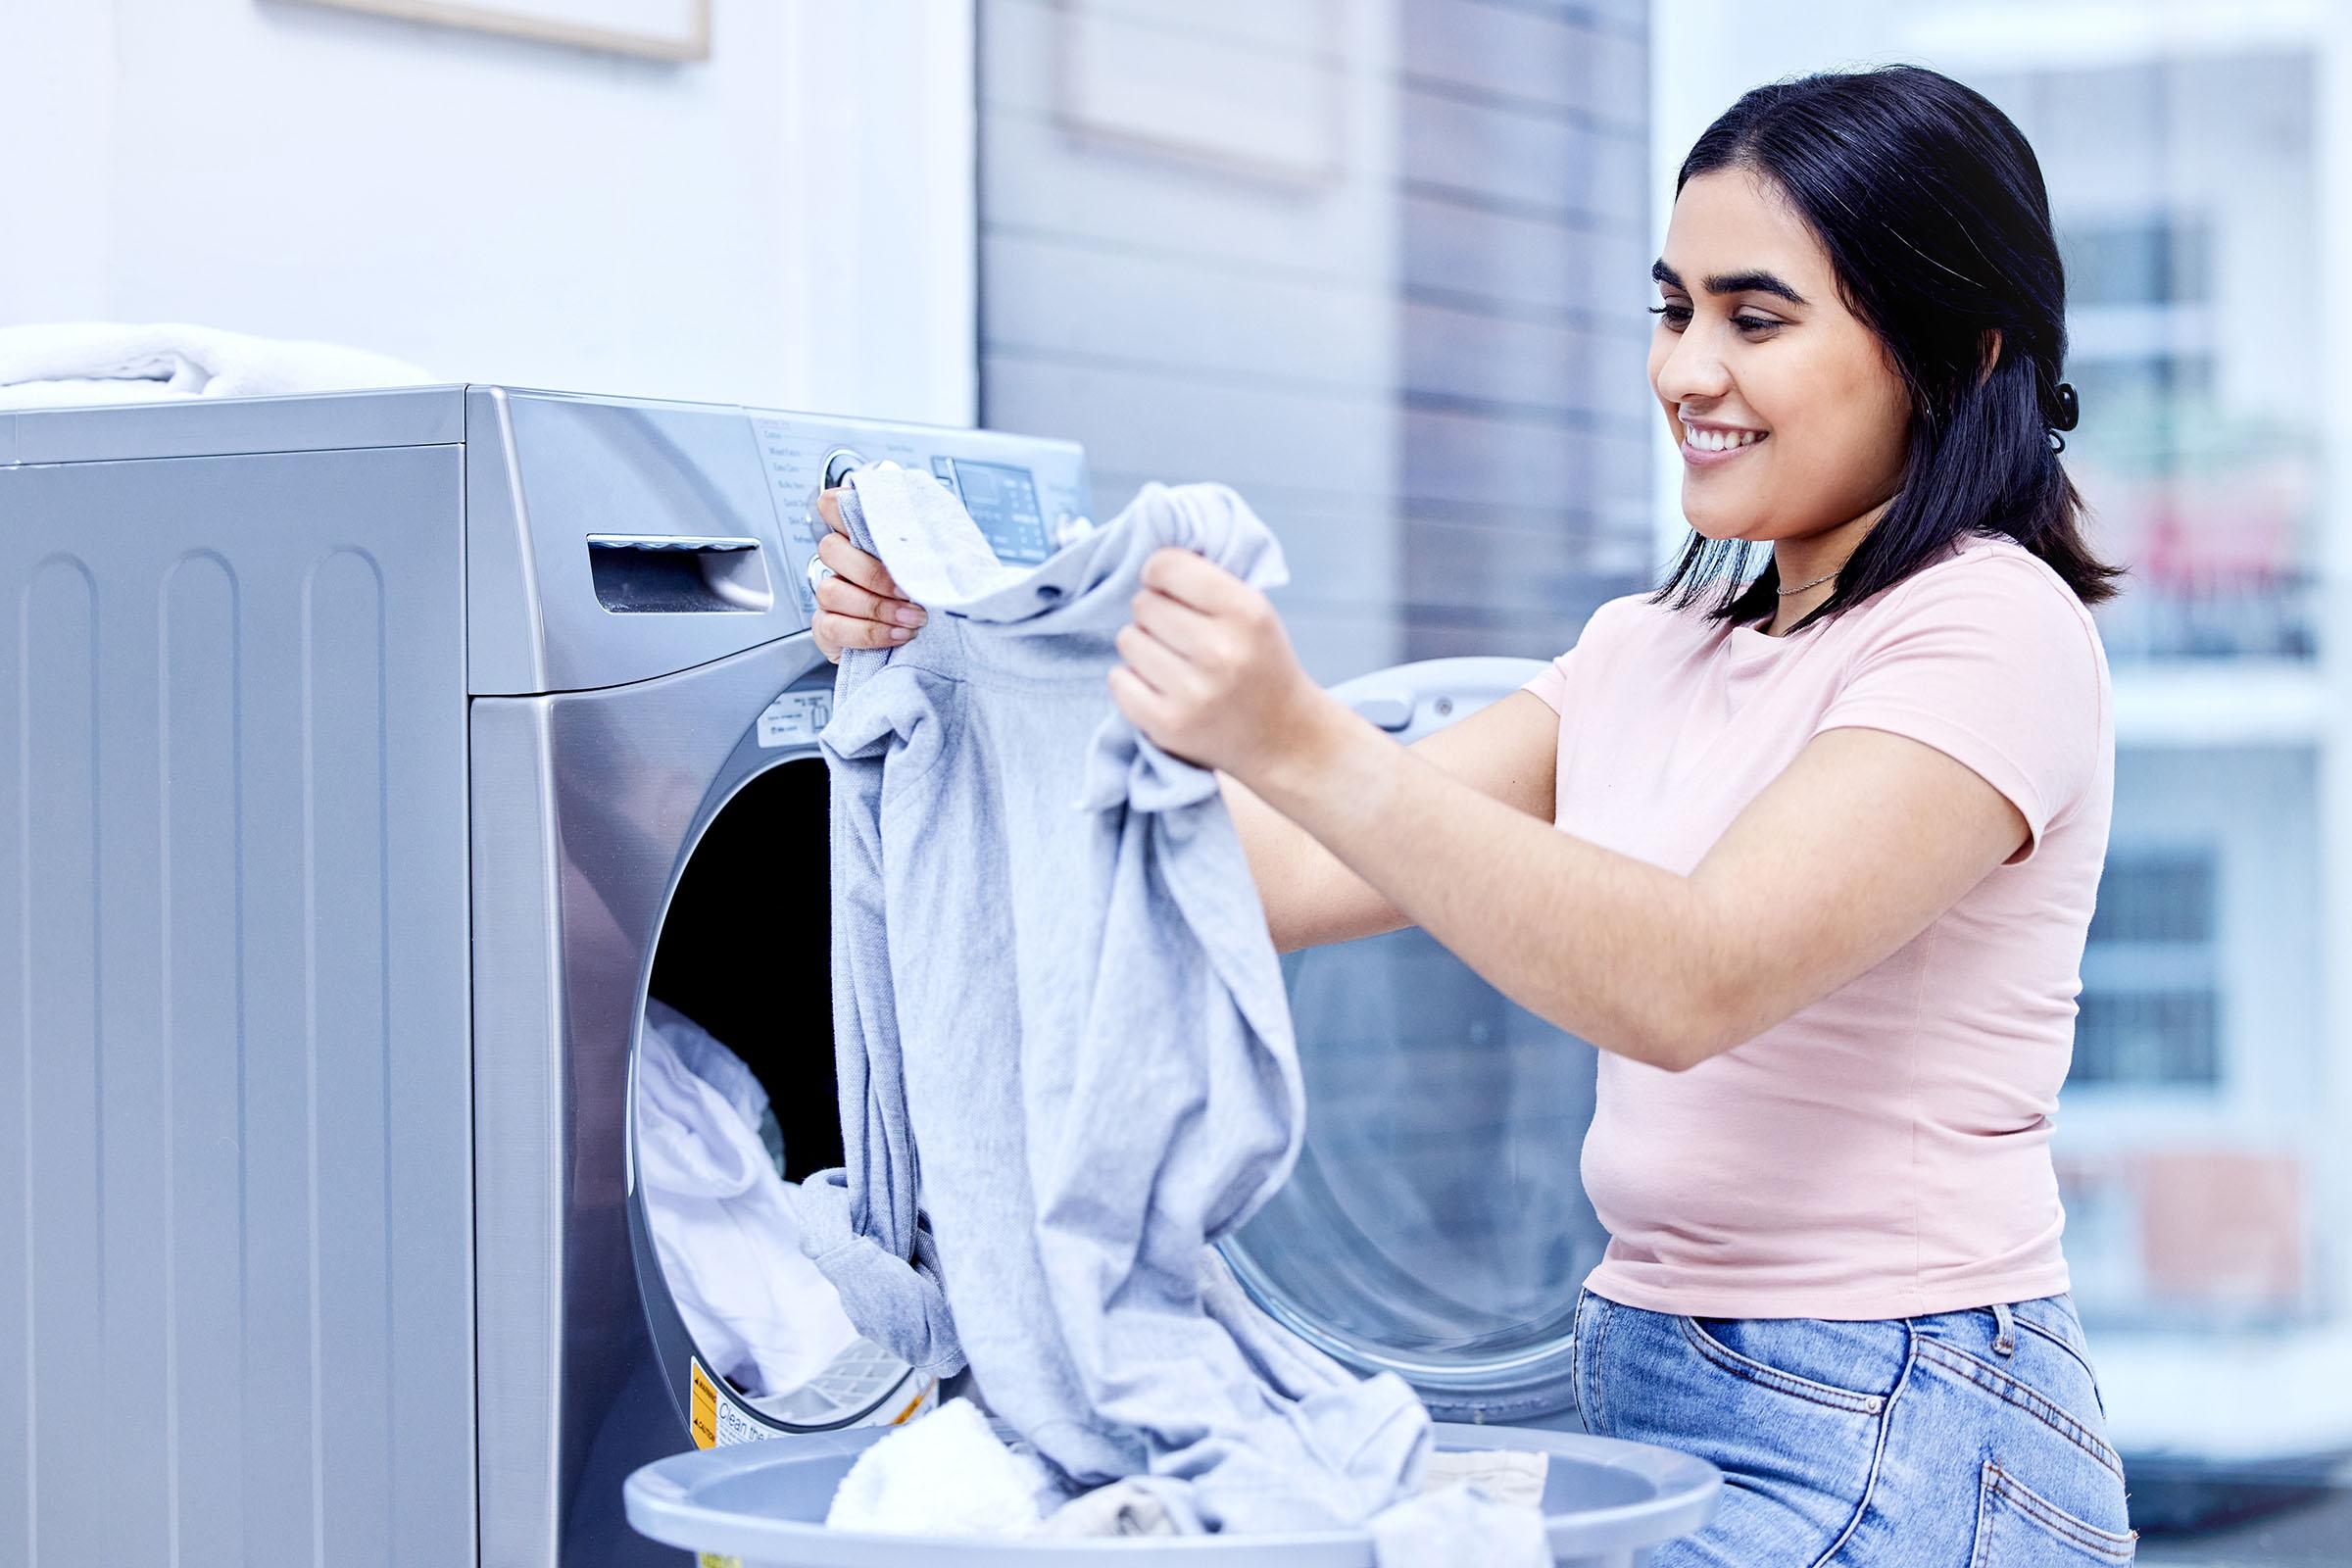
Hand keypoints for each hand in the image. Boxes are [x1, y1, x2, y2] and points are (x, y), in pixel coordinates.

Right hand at [811, 487, 927, 662]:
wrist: (934, 643)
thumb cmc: (931, 597)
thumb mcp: (936, 564)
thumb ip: (929, 544)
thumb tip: (940, 533)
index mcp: (861, 538)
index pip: (833, 506)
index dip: (844, 508)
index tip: (878, 523)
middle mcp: (841, 563)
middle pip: (831, 548)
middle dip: (873, 574)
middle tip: (908, 592)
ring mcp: (831, 595)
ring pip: (831, 591)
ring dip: (876, 608)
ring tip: (913, 619)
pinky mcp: (827, 629)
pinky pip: (833, 627)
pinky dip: (869, 633)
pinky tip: (897, 635)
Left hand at [1107, 547, 1335, 782]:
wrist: (1283, 737)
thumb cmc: (1260, 664)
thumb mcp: (1254, 611)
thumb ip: (1206, 580)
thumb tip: (1149, 558)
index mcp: (1246, 612)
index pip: (1167, 567)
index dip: (1159, 574)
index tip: (1168, 588)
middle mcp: (1220, 651)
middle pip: (1143, 605)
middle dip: (1155, 615)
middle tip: (1179, 635)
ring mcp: (1193, 692)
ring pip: (1127, 640)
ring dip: (1143, 647)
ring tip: (1174, 663)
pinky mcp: (1168, 725)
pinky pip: (1118, 680)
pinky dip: (1131, 681)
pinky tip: (1160, 686)